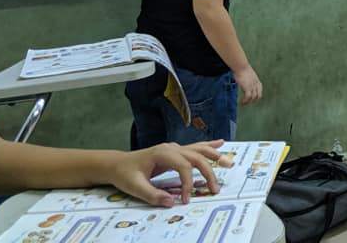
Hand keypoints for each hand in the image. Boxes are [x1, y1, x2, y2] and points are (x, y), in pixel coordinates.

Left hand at [106, 140, 223, 205]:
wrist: (117, 164)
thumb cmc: (125, 174)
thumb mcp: (135, 187)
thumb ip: (153, 195)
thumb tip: (172, 202)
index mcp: (162, 153)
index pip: (183, 166)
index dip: (188, 183)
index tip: (186, 199)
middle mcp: (171, 148)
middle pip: (195, 156)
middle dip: (208, 172)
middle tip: (215, 189)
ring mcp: (174, 148)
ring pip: (198, 149)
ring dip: (214, 156)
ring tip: (228, 161)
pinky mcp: (175, 152)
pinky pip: (194, 148)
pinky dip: (208, 146)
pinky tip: (220, 143)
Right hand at [235, 65, 262, 105]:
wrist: (241, 66)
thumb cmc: (242, 68)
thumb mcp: (248, 74)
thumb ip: (248, 78)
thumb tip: (243, 79)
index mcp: (257, 81)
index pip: (259, 91)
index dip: (256, 96)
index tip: (251, 98)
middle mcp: (256, 85)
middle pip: (258, 96)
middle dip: (253, 100)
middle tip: (247, 102)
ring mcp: (252, 86)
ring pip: (253, 98)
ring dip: (248, 102)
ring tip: (243, 104)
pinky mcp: (247, 87)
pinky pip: (248, 97)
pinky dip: (245, 101)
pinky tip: (241, 102)